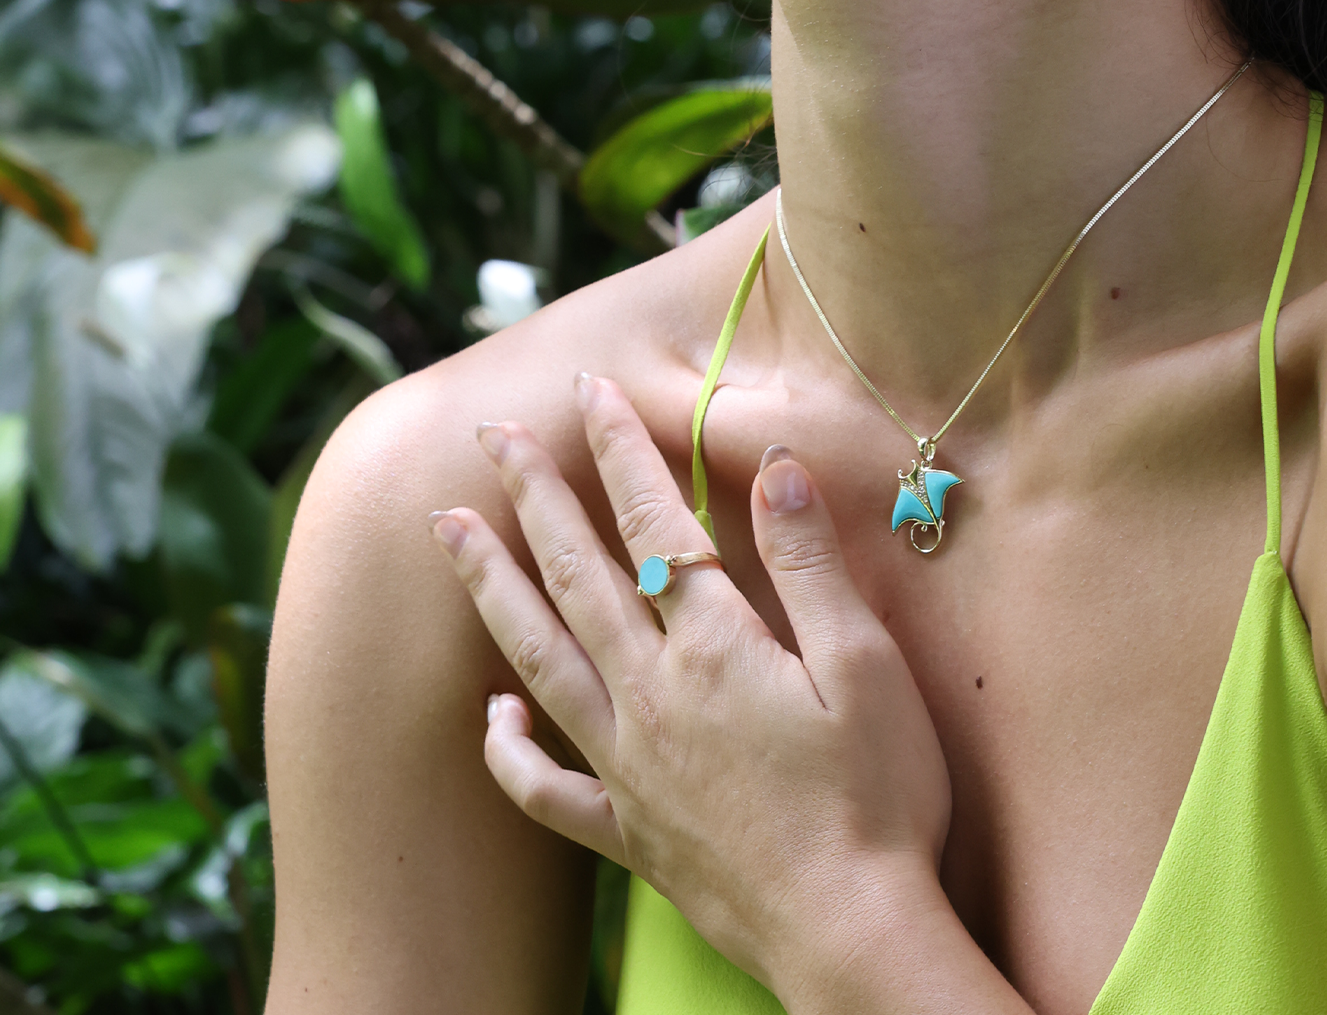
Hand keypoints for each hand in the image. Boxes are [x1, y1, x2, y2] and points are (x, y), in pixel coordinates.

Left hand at [428, 373, 952, 1000]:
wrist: (851, 936)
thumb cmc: (878, 797)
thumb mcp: (865, 664)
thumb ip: (808, 561)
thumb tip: (772, 464)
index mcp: (712, 649)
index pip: (653, 525)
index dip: (621, 450)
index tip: (589, 390)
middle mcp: (652, 699)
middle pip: (576, 575)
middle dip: (533, 496)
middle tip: (494, 434)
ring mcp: (630, 769)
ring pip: (538, 658)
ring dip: (491, 587)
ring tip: (447, 533)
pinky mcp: (631, 834)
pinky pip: (546, 787)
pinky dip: (509, 748)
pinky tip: (491, 714)